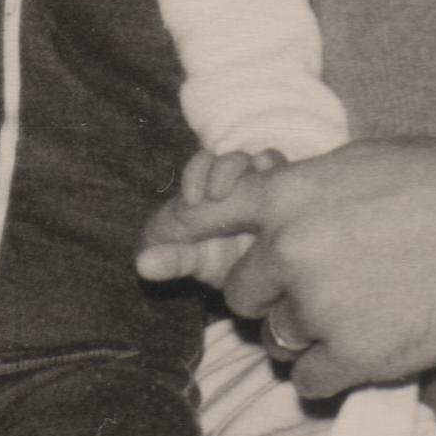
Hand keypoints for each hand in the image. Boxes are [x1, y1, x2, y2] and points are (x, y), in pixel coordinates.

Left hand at [136, 148, 285, 288]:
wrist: (258, 276)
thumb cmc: (217, 260)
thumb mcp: (195, 262)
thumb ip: (172, 260)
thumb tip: (141, 264)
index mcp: (210, 189)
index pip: (203, 165)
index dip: (197, 173)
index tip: (192, 200)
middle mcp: (240, 180)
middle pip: (234, 159)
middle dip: (227, 170)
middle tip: (218, 195)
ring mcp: (268, 185)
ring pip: (266, 161)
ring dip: (259, 170)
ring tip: (254, 193)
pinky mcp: (293, 194)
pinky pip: (292, 175)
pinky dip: (285, 179)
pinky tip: (282, 198)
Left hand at [139, 138, 435, 397]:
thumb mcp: (357, 162)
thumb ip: (301, 189)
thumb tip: (260, 203)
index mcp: (288, 194)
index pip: (205, 216)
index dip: (181, 235)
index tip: (156, 254)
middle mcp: (290, 250)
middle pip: (243, 292)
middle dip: (274, 290)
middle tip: (325, 278)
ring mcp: (319, 307)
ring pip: (277, 336)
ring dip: (306, 328)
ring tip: (359, 305)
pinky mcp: (354, 356)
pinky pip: (308, 378)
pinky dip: (330, 367)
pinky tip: (365, 341)